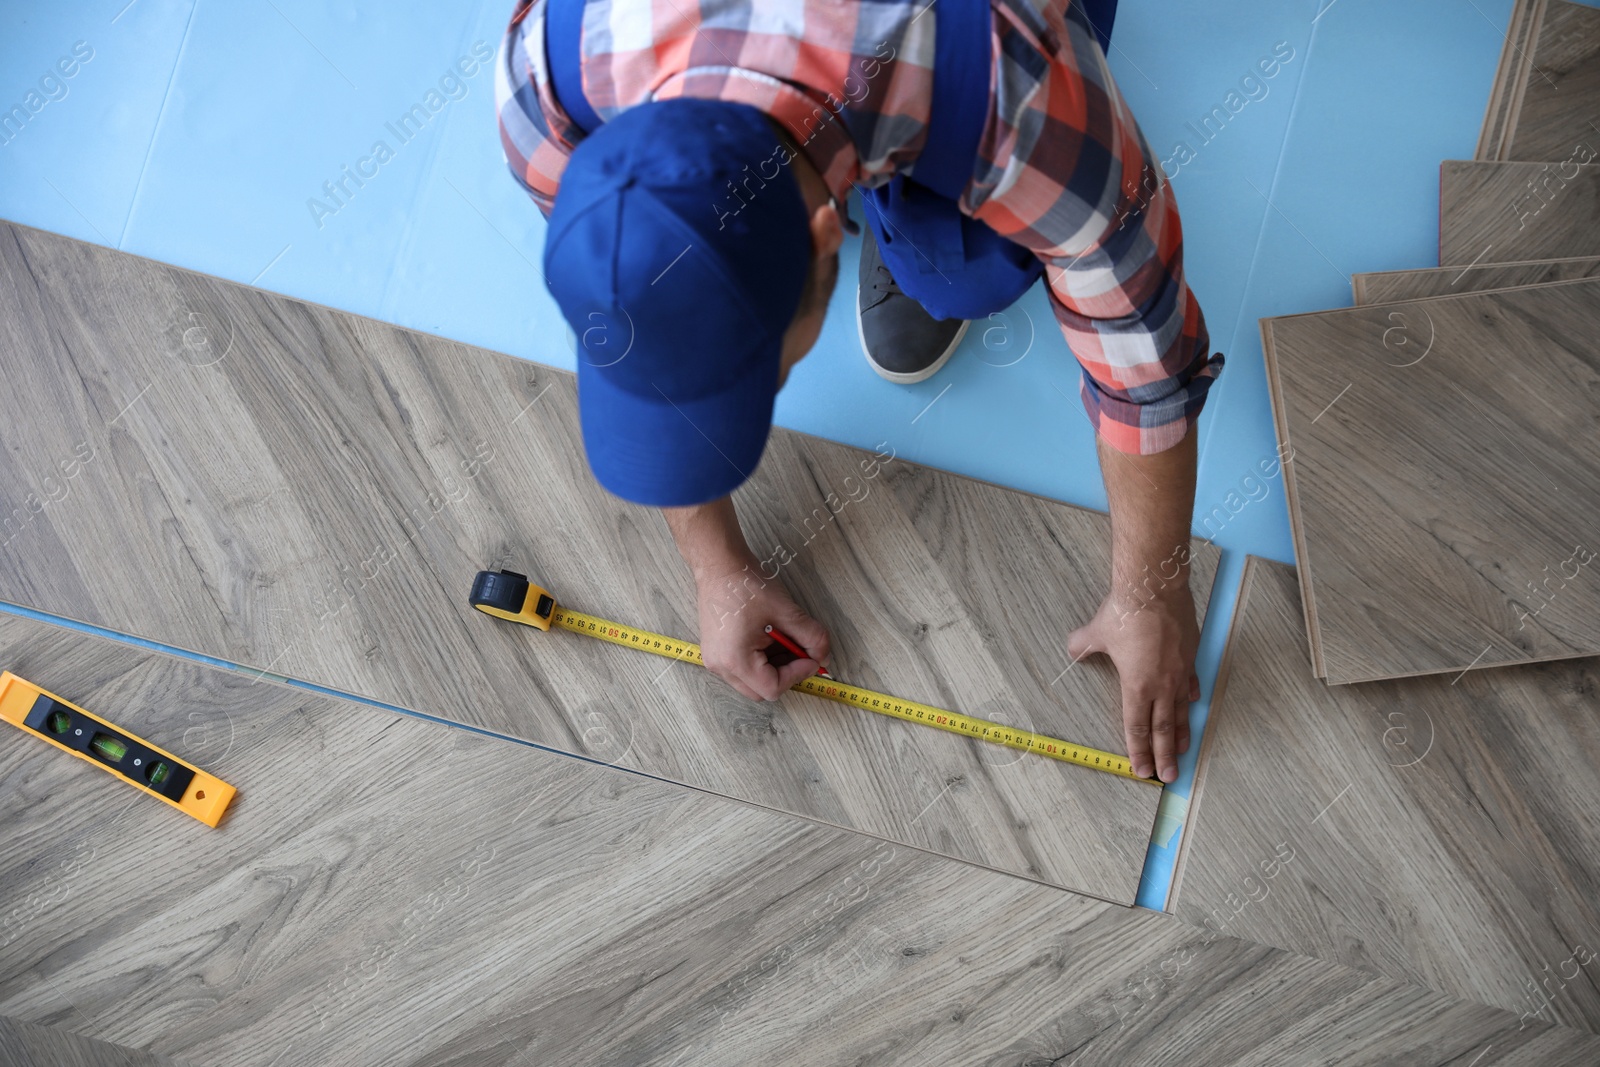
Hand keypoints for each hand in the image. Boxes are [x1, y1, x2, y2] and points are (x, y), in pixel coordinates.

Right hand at [692, 552, 832, 701]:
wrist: (719, 566)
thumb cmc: (746, 585)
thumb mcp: (786, 612)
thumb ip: (811, 637)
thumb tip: (823, 655)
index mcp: (735, 661)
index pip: (773, 687)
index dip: (798, 674)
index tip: (811, 657)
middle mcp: (721, 667)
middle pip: (761, 691)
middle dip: (786, 674)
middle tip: (800, 651)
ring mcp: (716, 661)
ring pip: (753, 681)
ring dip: (775, 667)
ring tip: (784, 639)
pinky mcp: (717, 652)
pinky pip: (743, 669)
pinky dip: (762, 660)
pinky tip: (770, 637)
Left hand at [1067, 585, 1199, 782]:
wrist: (1156, 589)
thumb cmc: (1126, 612)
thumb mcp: (1096, 633)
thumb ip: (1082, 646)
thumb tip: (1073, 650)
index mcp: (1137, 686)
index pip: (1137, 727)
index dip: (1139, 751)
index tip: (1143, 771)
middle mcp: (1161, 685)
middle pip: (1163, 729)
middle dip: (1164, 756)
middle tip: (1168, 776)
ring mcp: (1180, 672)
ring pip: (1180, 711)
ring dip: (1181, 734)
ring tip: (1183, 752)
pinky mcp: (1191, 656)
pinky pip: (1191, 684)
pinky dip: (1191, 699)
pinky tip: (1192, 706)